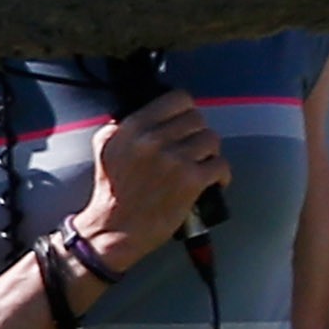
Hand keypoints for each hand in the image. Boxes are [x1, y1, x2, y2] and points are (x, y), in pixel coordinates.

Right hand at [88, 91, 228, 263]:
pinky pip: (221, 165)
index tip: (186, 123)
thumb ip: (125, 125)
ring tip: (201, 165)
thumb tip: (152, 111)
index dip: (187, 110)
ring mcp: (174, 159)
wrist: (115, 229)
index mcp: (133, 128)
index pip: (177, 98)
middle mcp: (154, 139)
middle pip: (198, 119)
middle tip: (193, 149)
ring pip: (212, 139)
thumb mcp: (107, 147)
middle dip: (198, 133)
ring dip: (210, 153)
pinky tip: (213, 181)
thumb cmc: (113, 191)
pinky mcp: (191, 180)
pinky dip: (221, 175)